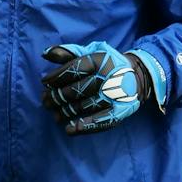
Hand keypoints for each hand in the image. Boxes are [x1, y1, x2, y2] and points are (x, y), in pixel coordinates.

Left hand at [40, 43, 163, 133]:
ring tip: (54, 113)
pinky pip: (99, 121)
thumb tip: (45, 53)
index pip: (72, 69)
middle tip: (46, 100)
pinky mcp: (119, 111)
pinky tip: (70, 129)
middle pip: (75, 90)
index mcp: (99, 60)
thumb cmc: (106, 64)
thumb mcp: (91, 52)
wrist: (136, 77)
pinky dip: (83, 127)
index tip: (45, 82)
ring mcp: (113, 96)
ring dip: (64, 112)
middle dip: (56, 97)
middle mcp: (107, 77)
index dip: (55, 77)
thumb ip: (68, 52)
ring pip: (82, 107)